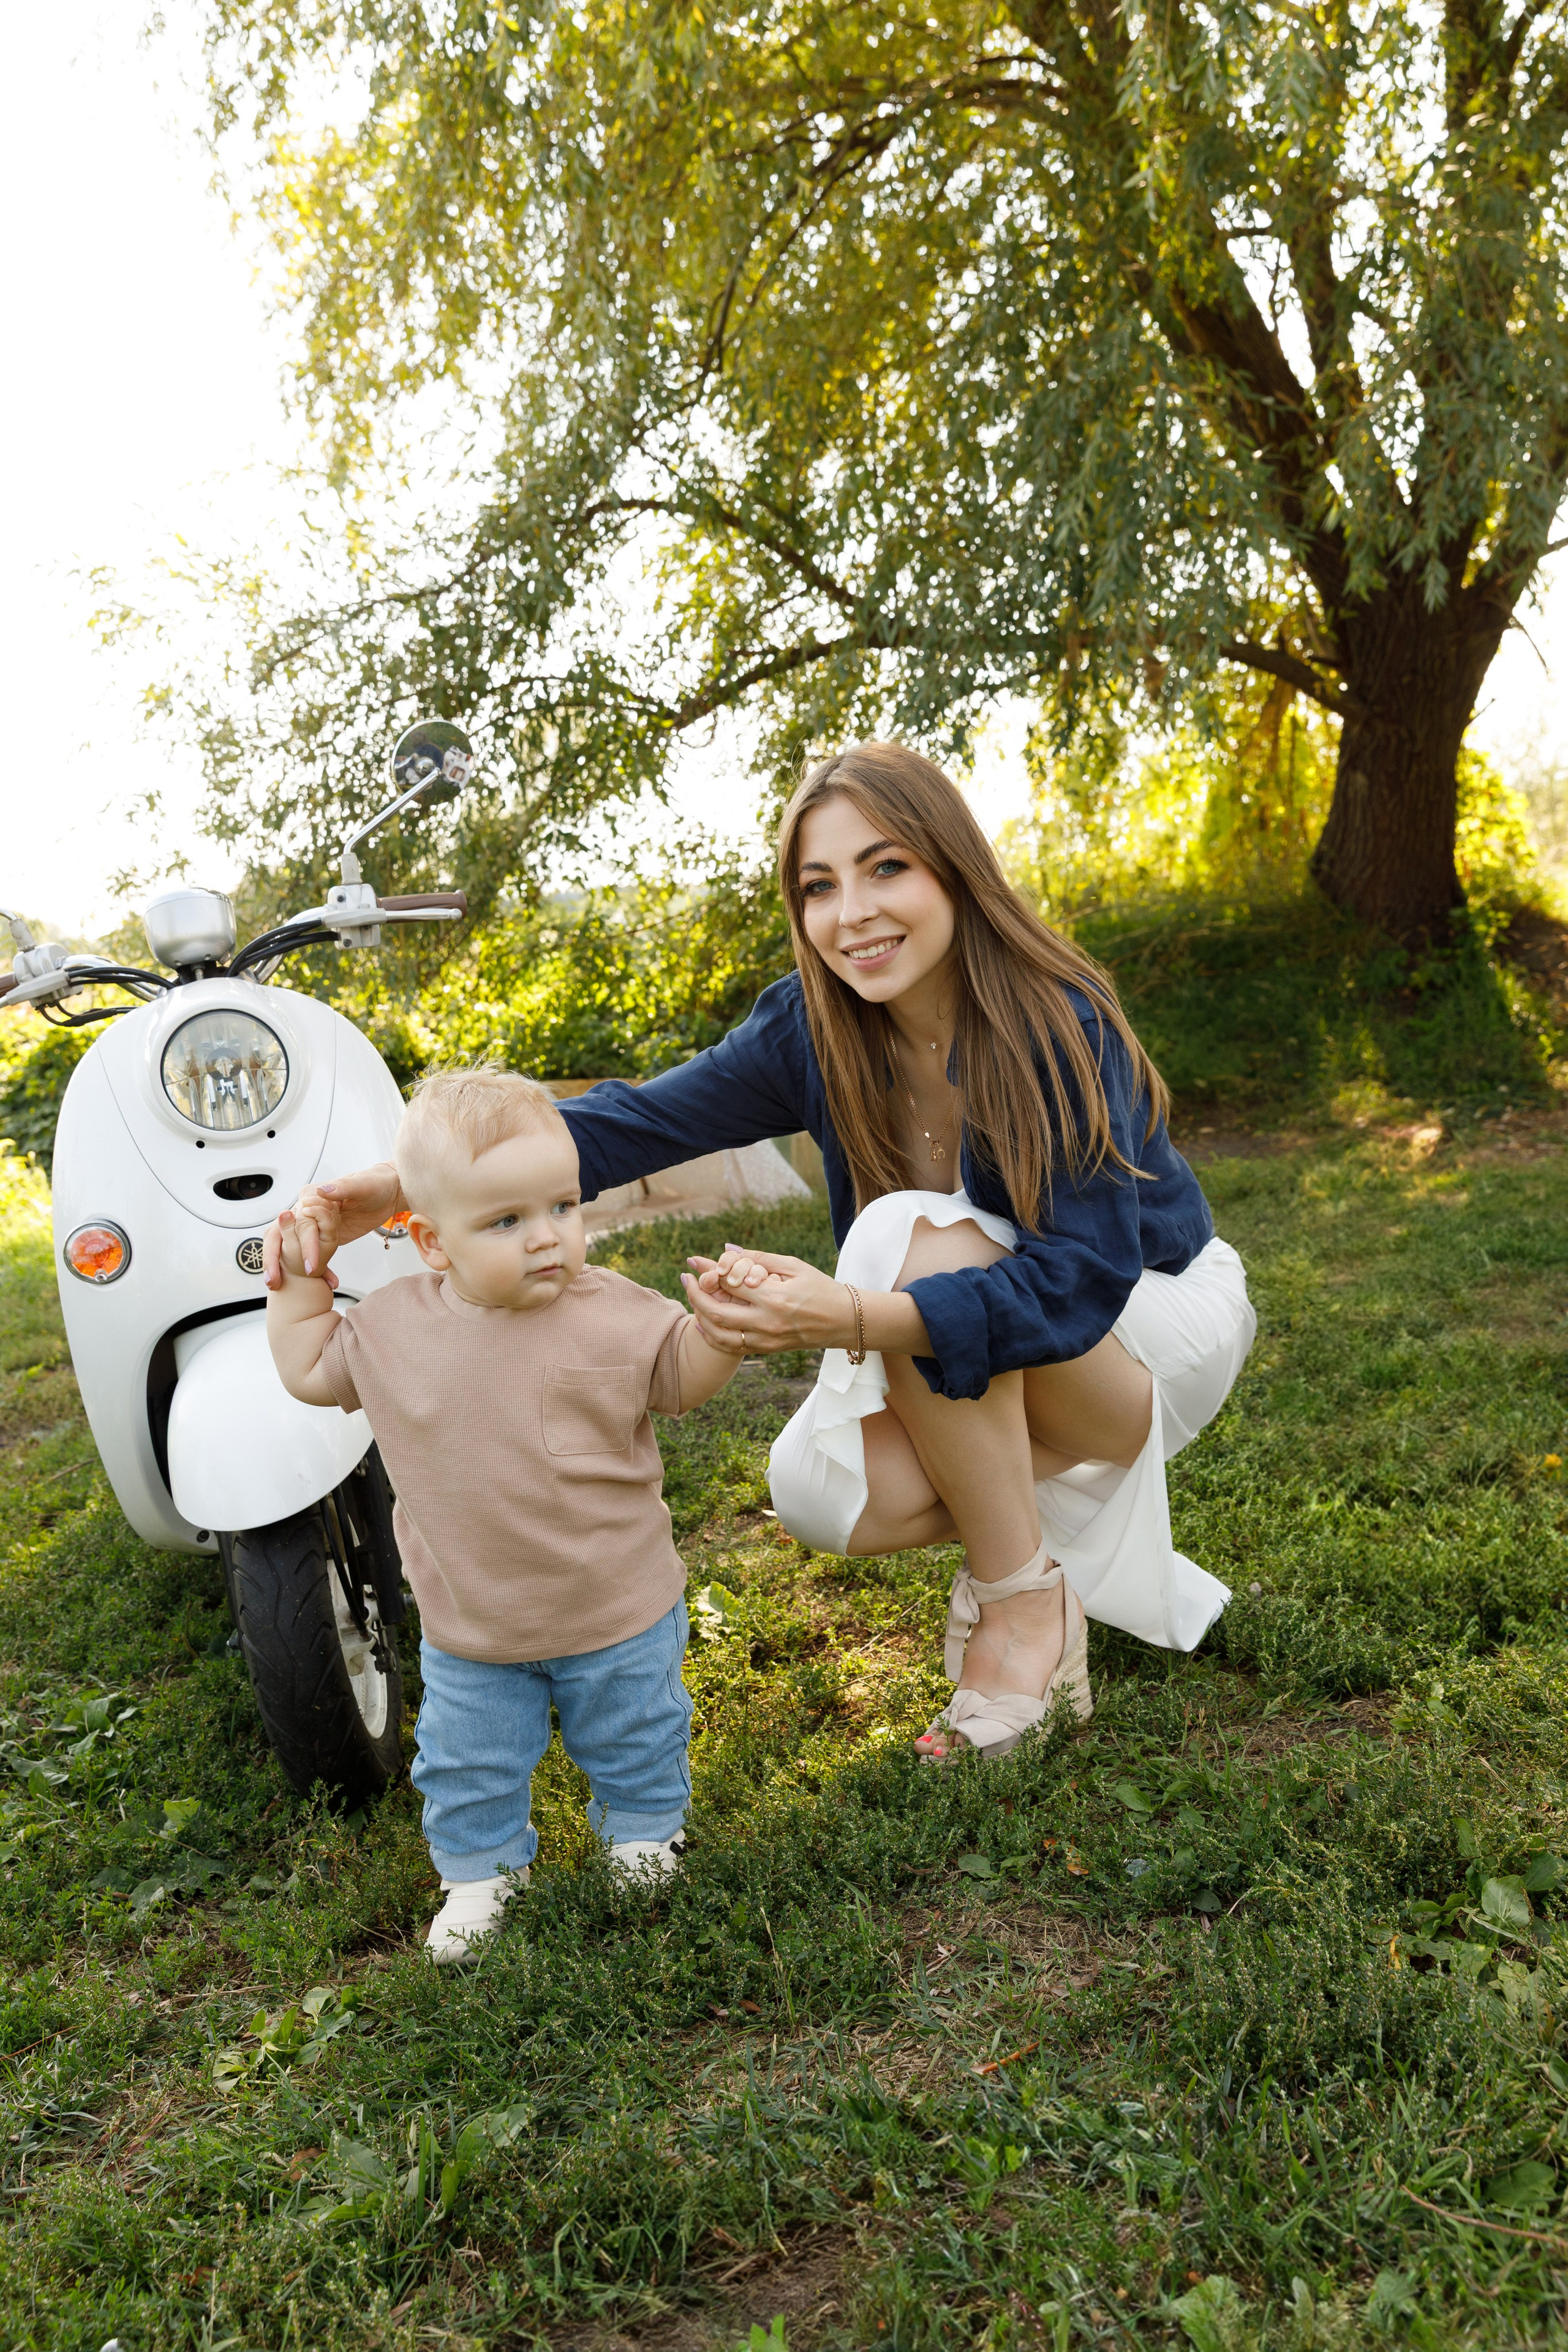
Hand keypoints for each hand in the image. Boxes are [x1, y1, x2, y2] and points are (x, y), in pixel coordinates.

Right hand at [262, 1161, 403, 1289]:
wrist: (389, 1193)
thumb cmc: (376, 1184)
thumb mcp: (363, 1185)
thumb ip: (343, 1188)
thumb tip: (322, 1191)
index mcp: (311, 1194)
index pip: (298, 1221)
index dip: (299, 1243)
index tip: (309, 1264)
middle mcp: (308, 1209)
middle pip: (285, 1235)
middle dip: (275, 1259)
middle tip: (279, 1280)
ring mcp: (314, 1224)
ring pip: (290, 1246)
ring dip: (283, 1266)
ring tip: (276, 1285)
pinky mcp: (324, 1236)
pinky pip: (313, 1253)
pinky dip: (316, 1269)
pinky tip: (321, 1282)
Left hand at [680, 1247, 856, 1354]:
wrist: (844, 1321)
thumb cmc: (821, 1288)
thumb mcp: (794, 1266)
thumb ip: (759, 1258)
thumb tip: (728, 1250)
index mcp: (774, 1298)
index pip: (730, 1284)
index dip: (709, 1272)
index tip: (695, 1264)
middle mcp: (767, 1322)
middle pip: (717, 1313)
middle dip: (695, 1296)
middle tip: (685, 1281)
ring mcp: (766, 1340)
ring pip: (719, 1335)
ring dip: (700, 1317)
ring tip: (692, 1300)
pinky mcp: (768, 1350)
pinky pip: (732, 1347)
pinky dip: (713, 1336)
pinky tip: (703, 1323)